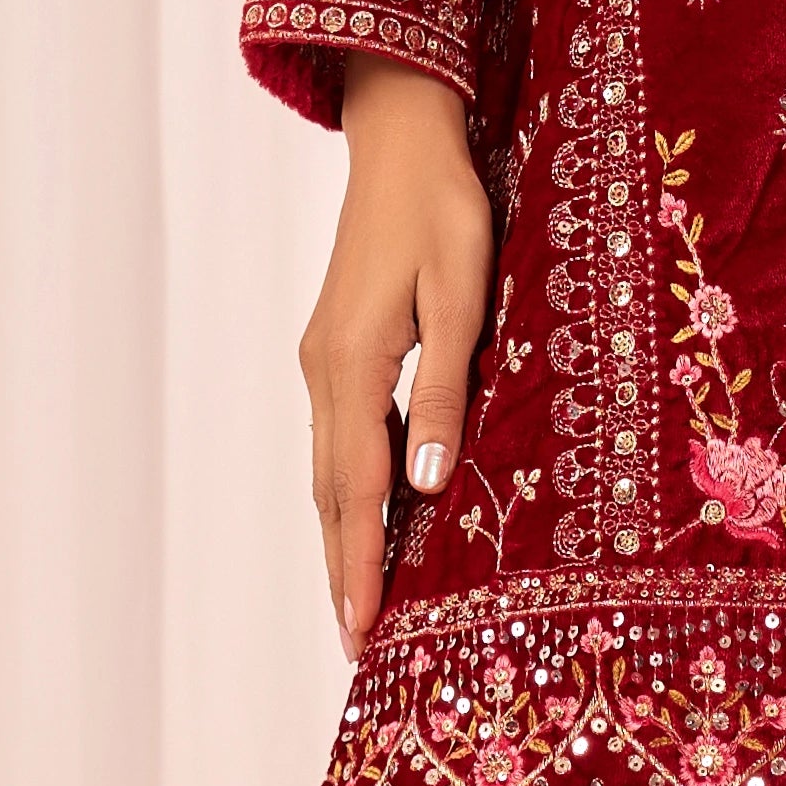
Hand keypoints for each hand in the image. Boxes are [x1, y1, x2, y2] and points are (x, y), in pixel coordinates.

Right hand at [301, 60, 496, 662]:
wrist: (401, 138)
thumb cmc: (444, 207)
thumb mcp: (461, 296)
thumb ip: (445, 391)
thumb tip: (425, 485)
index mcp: (354, 363)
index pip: (358, 490)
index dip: (361, 566)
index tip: (361, 630)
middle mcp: (325, 371)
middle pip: (332, 495)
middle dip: (342, 572)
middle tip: (356, 647)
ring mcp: (323, 359)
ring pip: (330, 470)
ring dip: (343, 537)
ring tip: (359, 601)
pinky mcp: (336, 347)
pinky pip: (339, 437)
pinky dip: (350, 490)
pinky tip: (371, 515)